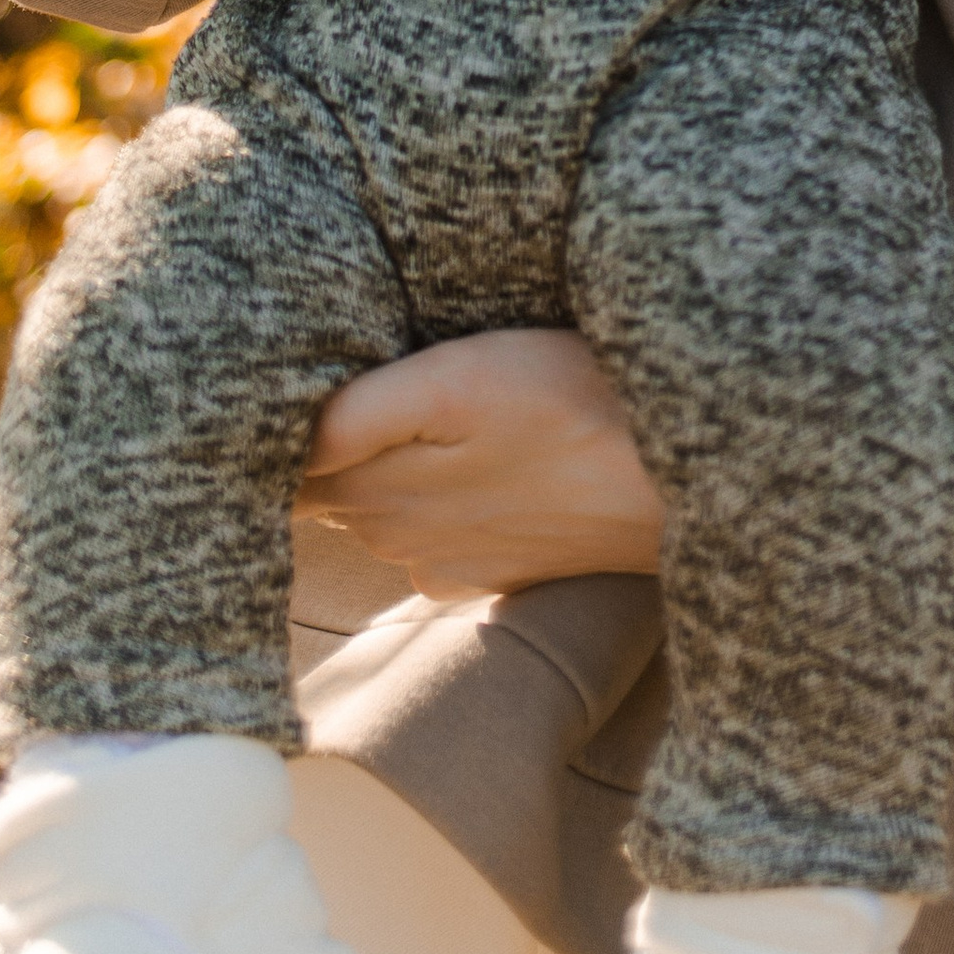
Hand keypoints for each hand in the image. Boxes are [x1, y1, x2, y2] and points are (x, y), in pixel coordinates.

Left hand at [296, 329, 664, 599]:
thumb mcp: (457, 382)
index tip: (276, 398)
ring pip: (372, 515)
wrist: (683, 475)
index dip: (270, 438)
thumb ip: (357, 418)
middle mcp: (398, 539)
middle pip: (321, 495)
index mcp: (374, 492)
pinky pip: (427, 541)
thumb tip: (282, 447)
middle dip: (311, 457)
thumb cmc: (573, 404)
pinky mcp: (491, 571)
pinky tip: (461, 466)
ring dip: (368, 477)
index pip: (286, 473)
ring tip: (400, 423)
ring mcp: (445, 562)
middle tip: (338, 397)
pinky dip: (423, 506)